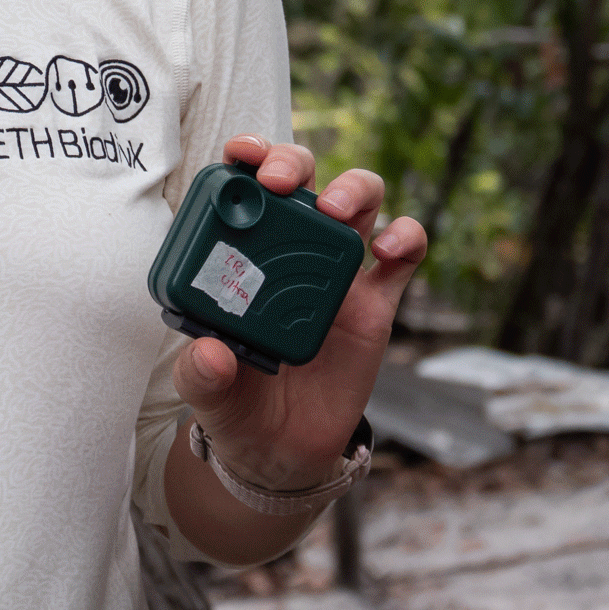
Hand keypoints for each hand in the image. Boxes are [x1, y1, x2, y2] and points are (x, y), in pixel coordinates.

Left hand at [173, 133, 426, 493]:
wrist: (283, 454)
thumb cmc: (237, 408)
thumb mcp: (208, 395)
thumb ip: (202, 375)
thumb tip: (208, 352)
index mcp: (241, 255)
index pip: (243, 185)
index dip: (246, 157)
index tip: (240, 155)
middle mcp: (288, 252)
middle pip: (302, 178)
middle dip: (292, 162)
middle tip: (278, 182)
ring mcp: (335, 274)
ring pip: (358, 202)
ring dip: (352, 188)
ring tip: (335, 210)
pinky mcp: (375, 305)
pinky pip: (402, 256)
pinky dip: (405, 237)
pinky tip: (390, 250)